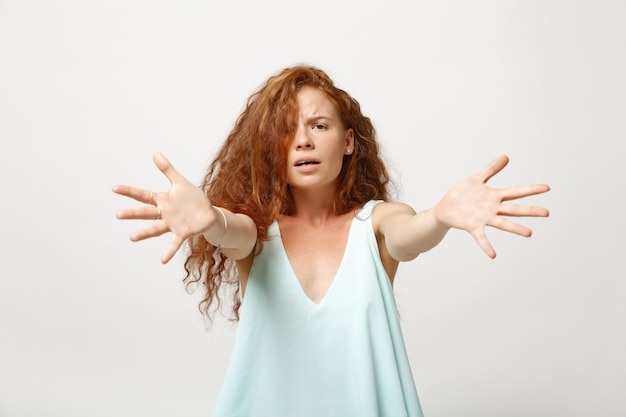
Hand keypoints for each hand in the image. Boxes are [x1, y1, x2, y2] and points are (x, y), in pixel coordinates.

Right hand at [112, 152, 215, 263]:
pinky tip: (162, 260)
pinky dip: (169, 251)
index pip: (143, 195)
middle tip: (118, 215)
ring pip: (155, 229)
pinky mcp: (182, 233)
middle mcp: (164, 213)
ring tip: (132, 237)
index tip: (114, 188)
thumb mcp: (180, 182)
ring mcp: (172, 224)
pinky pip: (174, 243)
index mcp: (163, 200)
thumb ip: (168, 170)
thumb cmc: (193, 199)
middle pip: (146, 213)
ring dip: (144, 234)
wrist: (208, 213)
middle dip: (133, 214)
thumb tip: (155, 153)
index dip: (129, 192)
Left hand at [435, 155, 549, 257]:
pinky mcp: (472, 226)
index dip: (531, 189)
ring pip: (503, 223)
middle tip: (547, 213)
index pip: (516, 191)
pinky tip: (493, 254)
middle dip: (530, 210)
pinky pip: (481, 237)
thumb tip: (506, 157)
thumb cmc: (461, 194)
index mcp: (494, 196)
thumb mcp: (476, 179)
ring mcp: (483, 218)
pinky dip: (486, 245)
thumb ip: (491, 169)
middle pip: (514, 209)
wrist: (444, 208)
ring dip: (515, 228)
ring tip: (529, 233)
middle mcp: (492, 208)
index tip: (547, 188)